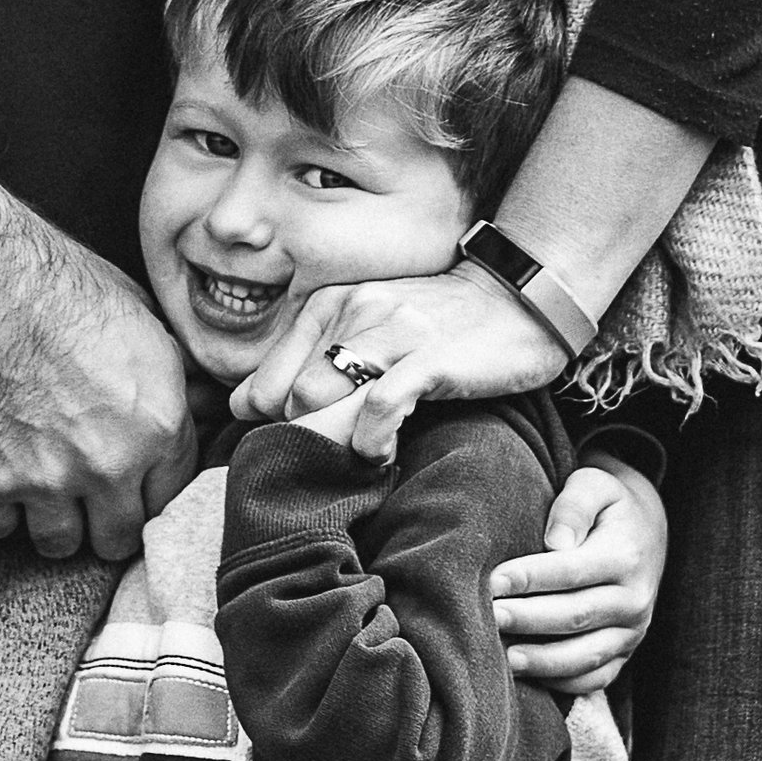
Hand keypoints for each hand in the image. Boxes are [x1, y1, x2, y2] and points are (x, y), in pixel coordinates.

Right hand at [0, 167, 196, 561]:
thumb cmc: (65, 287)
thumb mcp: (147, 324)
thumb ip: (179, 383)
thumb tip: (211, 408)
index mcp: (156, 425)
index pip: (169, 500)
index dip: (150, 488)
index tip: (134, 480)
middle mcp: (105, 463)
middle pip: (117, 538)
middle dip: (107, 518)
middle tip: (91, 492)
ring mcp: (42, 478)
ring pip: (60, 545)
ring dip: (56, 522)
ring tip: (48, 489)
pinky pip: (0, 530)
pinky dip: (1, 510)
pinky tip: (5, 478)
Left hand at [229, 265, 561, 463]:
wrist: (519, 302)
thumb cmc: (437, 331)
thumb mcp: (362, 334)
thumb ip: (305, 362)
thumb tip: (241, 404)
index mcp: (326, 305)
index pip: (262, 385)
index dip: (276, 428)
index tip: (310, 444)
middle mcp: (350, 309)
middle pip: (286, 398)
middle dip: (304, 438)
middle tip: (337, 457)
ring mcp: (389, 330)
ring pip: (317, 399)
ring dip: (334, 443)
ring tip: (362, 456)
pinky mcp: (428, 356)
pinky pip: (376, 407)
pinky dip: (372, 442)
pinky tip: (384, 453)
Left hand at [493, 460, 666, 695]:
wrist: (644, 532)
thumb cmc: (604, 505)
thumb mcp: (593, 486)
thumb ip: (574, 505)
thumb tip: (557, 540)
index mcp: (626, 555)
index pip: (572, 572)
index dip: (530, 579)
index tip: (492, 581)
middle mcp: (635, 599)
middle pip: (575, 616)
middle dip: (528, 620)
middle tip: (487, 619)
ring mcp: (632, 631)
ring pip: (586, 655)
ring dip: (543, 661)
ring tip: (503, 659)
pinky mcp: (624, 653)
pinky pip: (594, 678)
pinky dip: (562, 684)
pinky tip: (527, 679)